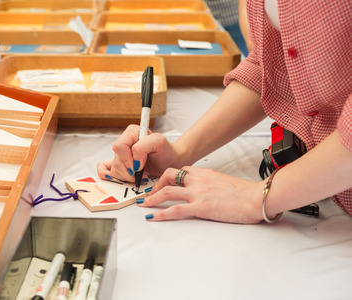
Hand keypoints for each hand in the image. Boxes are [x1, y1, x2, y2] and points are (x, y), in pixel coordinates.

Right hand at [97, 125, 181, 181]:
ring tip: (141, 176)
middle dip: (129, 171)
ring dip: (128, 177)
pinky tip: (116, 179)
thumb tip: (133, 163)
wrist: (170, 162)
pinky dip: (109, 176)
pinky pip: (104, 169)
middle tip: (142, 174)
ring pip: (114, 169)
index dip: (128, 159)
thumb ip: (143, 147)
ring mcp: (120, 155)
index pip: (119, 146)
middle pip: (117, 160)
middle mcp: (124, 143)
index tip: (139, 167)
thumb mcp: (158, 142)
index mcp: (131, 133)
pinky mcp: (119, 165)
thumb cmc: (166, 151)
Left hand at [138, 167, 264, 223]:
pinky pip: (175, 210)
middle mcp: (198, 180)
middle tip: (148, 194)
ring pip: (167, 191)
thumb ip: (211, 183)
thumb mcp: (224, 181)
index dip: (167, 177)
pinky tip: (153, 218)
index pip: (181, 170)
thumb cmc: (245, 192)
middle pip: (169, 176)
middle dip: (155, 185)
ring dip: (152, 198)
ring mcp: (198, 193)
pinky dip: (161, 214)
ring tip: (143, 205)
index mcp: (204, 173)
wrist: (256, 198)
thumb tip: (206, 190)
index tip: (161, 184)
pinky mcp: (200, 207)